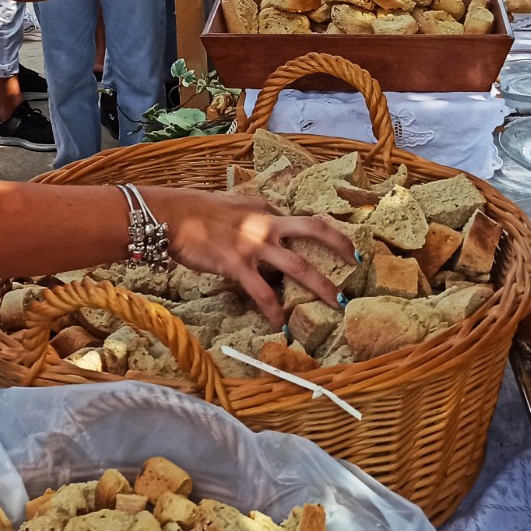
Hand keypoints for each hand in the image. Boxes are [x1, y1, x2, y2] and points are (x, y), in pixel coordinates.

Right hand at [147, 186, 353, 327]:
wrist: (172, 216)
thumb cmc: (198, 211)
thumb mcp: (234, 205)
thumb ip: (255, 214)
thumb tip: (268, 220)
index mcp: (266, 210)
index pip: (302, 219)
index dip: (325, 233)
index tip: (341, 246)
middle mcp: (266, 225)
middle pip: (314, 231)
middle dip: (340, 246)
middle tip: (357, 262)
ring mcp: (254, 245)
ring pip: (298, 266)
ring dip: (321, 286)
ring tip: (337, 304)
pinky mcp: (237, 265)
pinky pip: (262, 293)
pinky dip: (274, 311)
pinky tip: (281, 325)